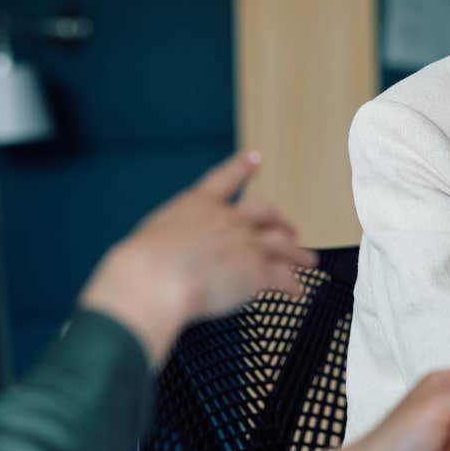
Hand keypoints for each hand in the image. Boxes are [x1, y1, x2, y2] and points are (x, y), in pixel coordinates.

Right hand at [79, 151, 315, 362]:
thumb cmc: (140, 266)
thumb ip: (168, 244)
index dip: (242, 168)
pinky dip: (293, 285)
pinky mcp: (256, 272)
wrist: (154, 279)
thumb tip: (160, 260)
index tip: (255, 158)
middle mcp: (226, 220)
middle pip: (264, 211)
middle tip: (290, 228)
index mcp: (196, 206)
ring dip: (298, 254)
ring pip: (282, 244)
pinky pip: (282, 278)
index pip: (224, 179)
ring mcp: (244, 243)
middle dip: (279, 219)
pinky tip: (299, 292)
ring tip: (310, 261)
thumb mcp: (151, 241)